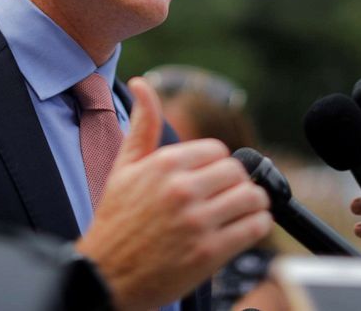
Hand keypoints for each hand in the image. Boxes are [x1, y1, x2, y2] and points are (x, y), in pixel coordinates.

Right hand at [77, 77, 272, 310]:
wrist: (105, 276)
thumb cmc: (115, 221)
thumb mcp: (124, 168)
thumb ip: (143, 125)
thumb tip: (143, 84)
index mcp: (164, 164)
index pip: (217, 151)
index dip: (215, 166)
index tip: (207, 182)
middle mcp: (181, 189)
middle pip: (238, 172)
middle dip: (234, 185)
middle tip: (223, 199)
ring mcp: (197, 221)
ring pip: (252, 197)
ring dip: (249, 205)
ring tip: (235, 213)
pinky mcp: (210, 252)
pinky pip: (255, 227)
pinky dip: (255, 227)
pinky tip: (239, 231)